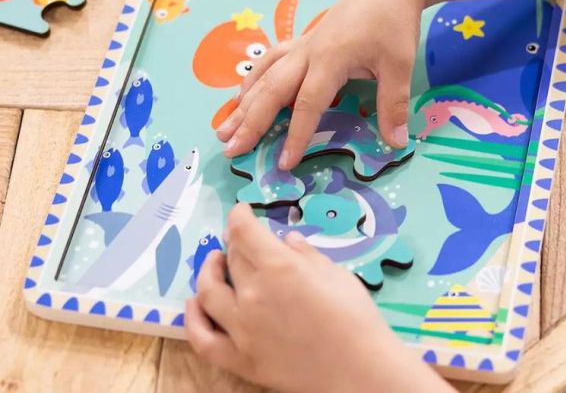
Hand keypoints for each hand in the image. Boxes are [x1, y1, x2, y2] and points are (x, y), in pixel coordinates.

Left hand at [186, 204, 452, 391]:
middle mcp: (252, 293)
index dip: (239, 215)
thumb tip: (287, 241)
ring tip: (215, 263)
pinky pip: (203, 338)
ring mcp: (241, 328)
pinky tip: (194, 303)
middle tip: (240, 238)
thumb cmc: (355, 317)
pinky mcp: (239, 359)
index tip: (241, 210)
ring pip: (208, 291)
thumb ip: (307, 254)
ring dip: (209, 271)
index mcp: (279, 267)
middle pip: (232, 258)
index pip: (244, 231)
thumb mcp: (336, 274)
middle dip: (234, 242)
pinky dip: (193, 318)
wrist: (358, 370)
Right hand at [216, 0, 423, 167]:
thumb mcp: (399, 65)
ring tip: (224, 127)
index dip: (296, 135)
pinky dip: (254, 79)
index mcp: (330, 59)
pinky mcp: (305, 40)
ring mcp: (304, 44)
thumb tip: (396, 143)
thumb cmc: (395, 21)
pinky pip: (271, 61)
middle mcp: (309, 52)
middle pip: (272, 90)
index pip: (307, 104)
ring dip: (244, 102)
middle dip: (250, 122)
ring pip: (265, 74)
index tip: (285, 163)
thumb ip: (393, 105)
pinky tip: (243, 94)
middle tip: (230, 148)